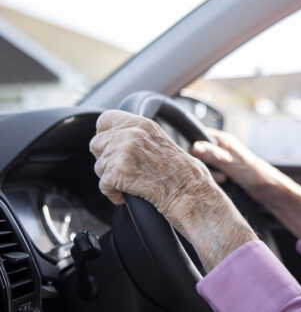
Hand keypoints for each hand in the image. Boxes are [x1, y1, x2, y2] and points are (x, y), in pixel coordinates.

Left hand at [89, 110, 256, 270]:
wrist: (191, 192)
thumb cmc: (183, 174)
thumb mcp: (162, 142)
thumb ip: (139, 136)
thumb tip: (117, 139)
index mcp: (143, 124)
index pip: (105, 119)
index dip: (105, 134)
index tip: (109, 145)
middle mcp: (132, 133)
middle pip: (97, 143)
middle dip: (106, 159)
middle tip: (124, 170)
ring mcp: (124, 151)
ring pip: (99, 166)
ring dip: (111, 178)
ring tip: (131, 183)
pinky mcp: (118, 171)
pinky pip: (103, 185)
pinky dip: (113, 194)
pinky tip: (128, 194)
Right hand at [191, 129, 269, 196]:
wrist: (267, 188)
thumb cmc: (252, 172)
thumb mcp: (228, 162)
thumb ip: (211, 154)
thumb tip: (194, 147)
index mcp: (223, 140)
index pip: (199, 136)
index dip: (193, 146)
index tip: (195, 159)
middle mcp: (222, 147)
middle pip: (200, 152)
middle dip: (203, 164)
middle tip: (213, 172)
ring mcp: (223, 159)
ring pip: (206, 164)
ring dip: (210, 173)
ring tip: (222, 179)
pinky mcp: (225, 170)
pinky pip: (212, 173)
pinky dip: (214, 178)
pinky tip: (222, 183)